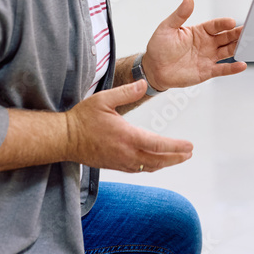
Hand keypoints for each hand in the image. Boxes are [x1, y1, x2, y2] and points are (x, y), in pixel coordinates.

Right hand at [66, 80, 192, 171]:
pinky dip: (152, 166)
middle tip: (189, 152)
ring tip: (179, 158)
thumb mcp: (103, 99)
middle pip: (158, 160)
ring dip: (166, 163)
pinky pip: (139, 170)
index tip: (190, 145)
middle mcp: (127, 153)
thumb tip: (144, 83)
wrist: (64, 139)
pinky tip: (157, 162)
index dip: (176, 147)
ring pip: (150, 167)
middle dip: (176, 157)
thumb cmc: (83, 119)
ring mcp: (121, 162)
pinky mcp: (115, 166)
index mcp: (127, 136)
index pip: (158, 145)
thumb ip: (126, 92)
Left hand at [142, 0, 246, 90]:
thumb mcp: (167, 28)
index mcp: (199, 31)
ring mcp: (208, 57)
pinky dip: (233, 68)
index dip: (223, 23)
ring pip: (228, 51)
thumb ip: (180, 14)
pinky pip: (222, 69)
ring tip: (249, 44)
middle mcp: (207, 43)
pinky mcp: (207, 71)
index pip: (215, 25)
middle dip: (237, 33)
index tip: (231, 21)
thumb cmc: (159, 47)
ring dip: (238, 47)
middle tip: (249, 29)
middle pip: (227, 37)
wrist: (154, 69)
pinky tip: (242, 65)